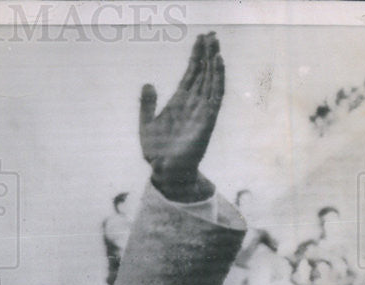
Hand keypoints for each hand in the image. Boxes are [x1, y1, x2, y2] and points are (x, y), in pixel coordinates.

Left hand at [139, 33, 223, 200]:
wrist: (165, 170)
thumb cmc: (157, 151)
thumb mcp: (146, 124)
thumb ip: (147, 105)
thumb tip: (148, 83)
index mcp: (179, 101)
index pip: (191, 73)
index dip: (196, 56)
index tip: (201, 39)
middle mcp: (193, 102)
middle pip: (203, 72)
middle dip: (207, 53)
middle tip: (212, 34)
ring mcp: (202, 110)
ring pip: (211, 80)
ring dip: (214, 62)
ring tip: (215, 43)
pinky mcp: (207, 119)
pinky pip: (215, 95)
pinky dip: (218, 78)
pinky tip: (218, 63)